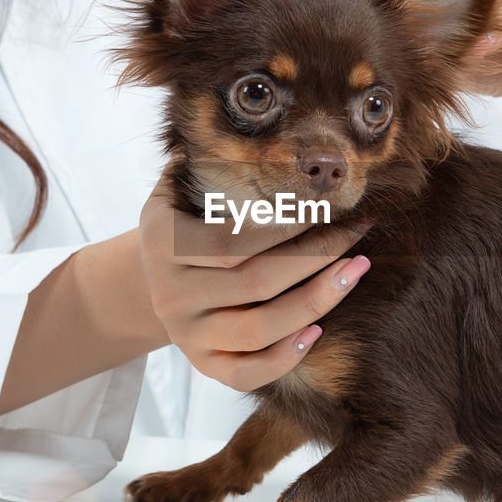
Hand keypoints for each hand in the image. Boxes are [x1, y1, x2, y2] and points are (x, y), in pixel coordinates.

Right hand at [139, 171, 368, 390]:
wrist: (144, 282)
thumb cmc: (180, 224)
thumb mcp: (175, 190)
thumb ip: (201, 164)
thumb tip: (243, 127)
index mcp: (163, 243)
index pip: (236, 239)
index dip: (288, 225)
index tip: (329, 205)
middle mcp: (170, 294)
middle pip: (256, 282)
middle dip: (317, 256)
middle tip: (358, 233)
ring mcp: (186, 334)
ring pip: (258, 330)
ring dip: (316, 302)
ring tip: (355, 272)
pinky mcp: (202, 365)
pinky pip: (246, 373)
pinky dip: (284, 358)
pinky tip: (319, 330)